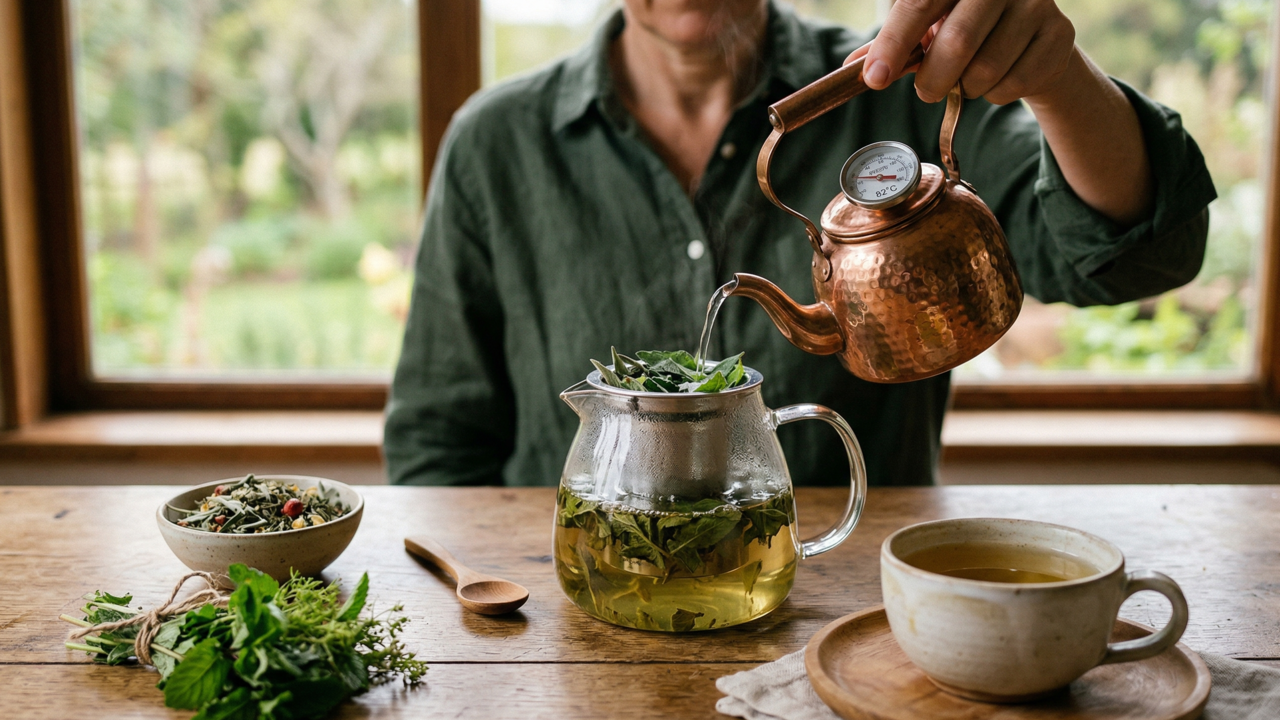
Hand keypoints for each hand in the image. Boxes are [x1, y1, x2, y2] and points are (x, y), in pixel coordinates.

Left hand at [846, 0, 1076, 105]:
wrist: (1031, 35)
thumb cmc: (966, 25)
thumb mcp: (927, 27)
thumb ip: (891, 44)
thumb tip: (853, 67)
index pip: (919, 5)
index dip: (893, 44)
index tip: (875, 79)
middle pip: (957, 42)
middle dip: (932, 80)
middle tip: (927, 90)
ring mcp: (1036, 4)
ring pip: (985, 71)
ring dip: (966, 89)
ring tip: (967, 77)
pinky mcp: (1059, 35)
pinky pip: (1013, 85)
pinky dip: (995, 94)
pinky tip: (998, 77)